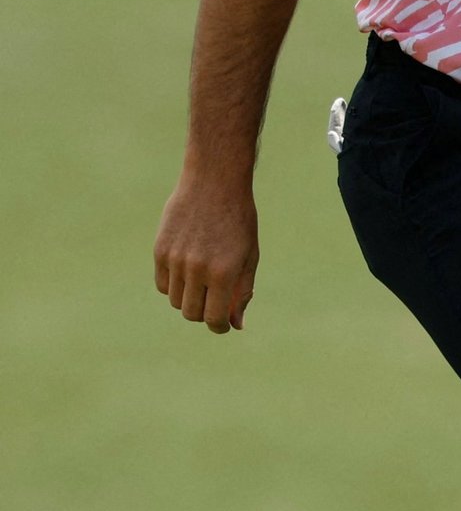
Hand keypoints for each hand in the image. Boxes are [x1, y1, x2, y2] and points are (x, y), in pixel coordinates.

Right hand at [154, 174, 258, 333]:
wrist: (214, 183)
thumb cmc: (238, 220)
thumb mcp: (249, 256)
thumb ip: (242, 292)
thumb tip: (235, 324)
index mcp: (224, 272)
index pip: (214, 319)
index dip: (219, 326)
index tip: (223, 324)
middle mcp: (197, 269)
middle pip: (192, 313)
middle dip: (204, 314)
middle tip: (213, 302)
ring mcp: (175, 260)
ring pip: (176, 301)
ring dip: (189, 298)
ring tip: (203, 280)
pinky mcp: (160, 250)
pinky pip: (163, 284)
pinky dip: (174, 285)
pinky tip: (187, 271)